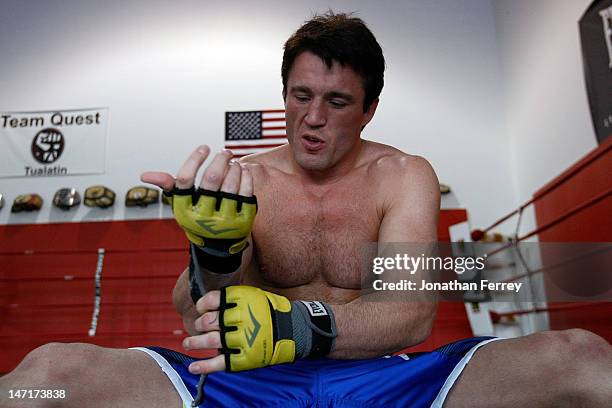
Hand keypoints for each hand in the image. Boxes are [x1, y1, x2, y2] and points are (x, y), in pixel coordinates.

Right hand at [141, 145, 254, 252]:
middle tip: (224, 152)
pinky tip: (243, 170)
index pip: (184, 180)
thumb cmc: (197, 218)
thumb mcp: (181, 206)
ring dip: (233, 168)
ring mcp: (224, 221)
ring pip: (230, 185)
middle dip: (219, 160)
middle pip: (211, 179)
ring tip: (233, 162)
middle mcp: (202, 217)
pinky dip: (246, 178)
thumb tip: (144, 175)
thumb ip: (169, 187)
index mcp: (183, 210)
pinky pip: (246, 194)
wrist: (218, 248)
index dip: (194, 160)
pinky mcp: (242, 222)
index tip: (204, 148)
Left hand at [182, 286, 296, 374]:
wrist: (292, 330)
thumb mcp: (254, 295)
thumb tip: (207, 303)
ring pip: (211, 340)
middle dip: (200, 324)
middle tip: (199, 327)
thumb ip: (232, 299)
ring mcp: (243, 339)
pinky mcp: (245, 358)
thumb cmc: (267, 312)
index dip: (202, 305)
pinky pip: (220, 362)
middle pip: (209, 321)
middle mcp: (242, 318)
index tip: (201, 309)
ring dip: (195, 342)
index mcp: (243, 300)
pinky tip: (193, 367)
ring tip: (187, 343)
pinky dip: (204, 366)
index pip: (213, 299)